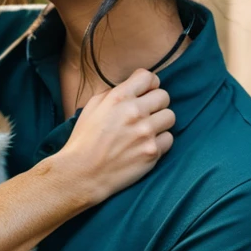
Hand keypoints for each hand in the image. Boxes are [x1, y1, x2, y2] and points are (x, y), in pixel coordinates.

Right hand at [53, 68, 174, 204]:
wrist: (81, 173)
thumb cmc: (84, 140)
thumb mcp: (92, 107)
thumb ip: (114, 93)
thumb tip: (133, 88)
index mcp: (118, 97)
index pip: (149, 77)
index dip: (149, 84)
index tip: (145, 93)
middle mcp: (134, 112)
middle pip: (164, 96)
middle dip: (156, 104)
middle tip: (145, 115)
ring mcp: (146, 132)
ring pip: (170, 117)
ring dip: (160, 122)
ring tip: (145, 131)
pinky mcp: (152, 152)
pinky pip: (169, 139)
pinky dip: (159, 142)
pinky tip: (145, 146)